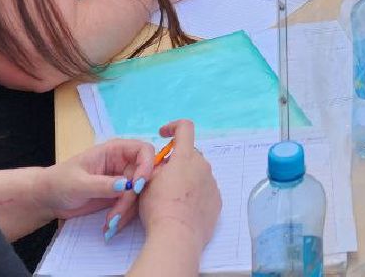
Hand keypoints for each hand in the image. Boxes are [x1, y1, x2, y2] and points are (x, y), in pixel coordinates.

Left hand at [38, 138, 154, 232]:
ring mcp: (121, 181)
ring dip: (126, 212)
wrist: (48, 199)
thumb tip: (128, 185)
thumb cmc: (60, 182)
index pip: (143, 151)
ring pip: (138, 195)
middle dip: (131, 198)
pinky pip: (129, 207)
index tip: (137, 186)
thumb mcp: (80, 183)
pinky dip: (122, 218)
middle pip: (142, 177)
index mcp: (114, 151)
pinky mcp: (118, 197)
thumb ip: (103, 184)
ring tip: (109, 225)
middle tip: (115, 216)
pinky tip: (108, 227)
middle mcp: (122, 164)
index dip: (146, 165)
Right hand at [139, 121, 219, 254]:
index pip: (185, 128)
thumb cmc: (159, 207)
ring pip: (198, 174)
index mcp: (185, 157)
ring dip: (187, 179)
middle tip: (163, 179)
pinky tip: (184, 209)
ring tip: (173, 198)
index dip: (173, 127)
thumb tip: (165, 164)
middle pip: (190, 155)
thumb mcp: (147, 181)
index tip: (164, 135)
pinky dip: (196, 194)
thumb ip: (157, 166)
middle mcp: (203, 166)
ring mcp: (212, 183)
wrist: (177, 236)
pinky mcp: (217, 201)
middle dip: (177, 162)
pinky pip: (206, 191)